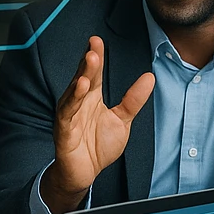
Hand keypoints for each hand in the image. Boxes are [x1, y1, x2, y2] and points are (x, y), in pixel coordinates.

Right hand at [40, 37, 153, 213]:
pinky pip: (68, 113)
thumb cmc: (98, 145)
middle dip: (88, 62)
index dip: (96, 56)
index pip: (94, 73)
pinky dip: (73, 100)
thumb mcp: (122, 120)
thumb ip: (134, 100)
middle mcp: (79, 103)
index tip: (97, 40)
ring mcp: (70, 116)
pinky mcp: (64, 131)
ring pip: (74, 93)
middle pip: (83, 78)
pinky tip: (80, 88)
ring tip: (89, 62)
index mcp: (92, 98)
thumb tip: (149, 77)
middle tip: (94, 46)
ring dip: (81, 77)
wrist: (85, 173)